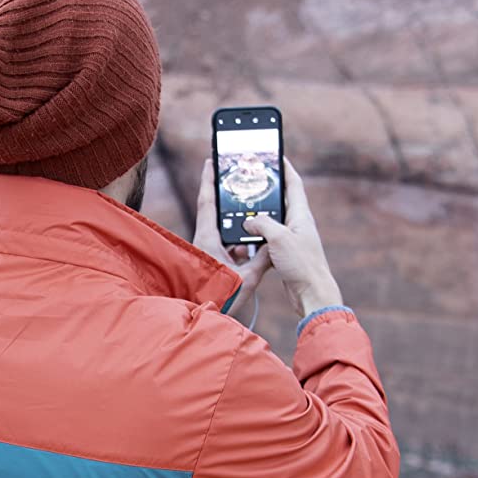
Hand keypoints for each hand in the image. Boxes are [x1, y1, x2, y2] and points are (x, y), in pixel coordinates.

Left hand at [195, 158, 272, 327]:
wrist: (204, 317)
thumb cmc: (218, 298)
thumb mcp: (246, 278)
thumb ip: (262, 258)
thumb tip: (274, 244)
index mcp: (207, 238)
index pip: (207, 201)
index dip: (209, 179)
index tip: (211, 160)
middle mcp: (204, 242)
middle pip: (218, 214)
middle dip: (231, 202)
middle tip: (243, 185)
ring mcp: (207, 253)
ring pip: (226, 234)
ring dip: (240, 230)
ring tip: (256, 224)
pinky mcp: (211, 264)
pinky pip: (227, 248)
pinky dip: (240, 247)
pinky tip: (253, 251)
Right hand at [245, 163, 343, 318]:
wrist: (312, 294)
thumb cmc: (302, 265)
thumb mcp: (279, 238)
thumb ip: (262, 223)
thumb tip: (249, 222)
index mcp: (301, 214)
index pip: (293, 183)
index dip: (285, 167)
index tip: (276, 155)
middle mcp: (298, 224)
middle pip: (282, 199)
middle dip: (268, 189)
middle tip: (253, 180)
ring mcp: (293, 238)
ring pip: (273, 219)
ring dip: (260, 214)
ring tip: (244, 208)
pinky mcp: (287, 252)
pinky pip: (270, 237)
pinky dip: (258, 234)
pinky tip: (247, 236)